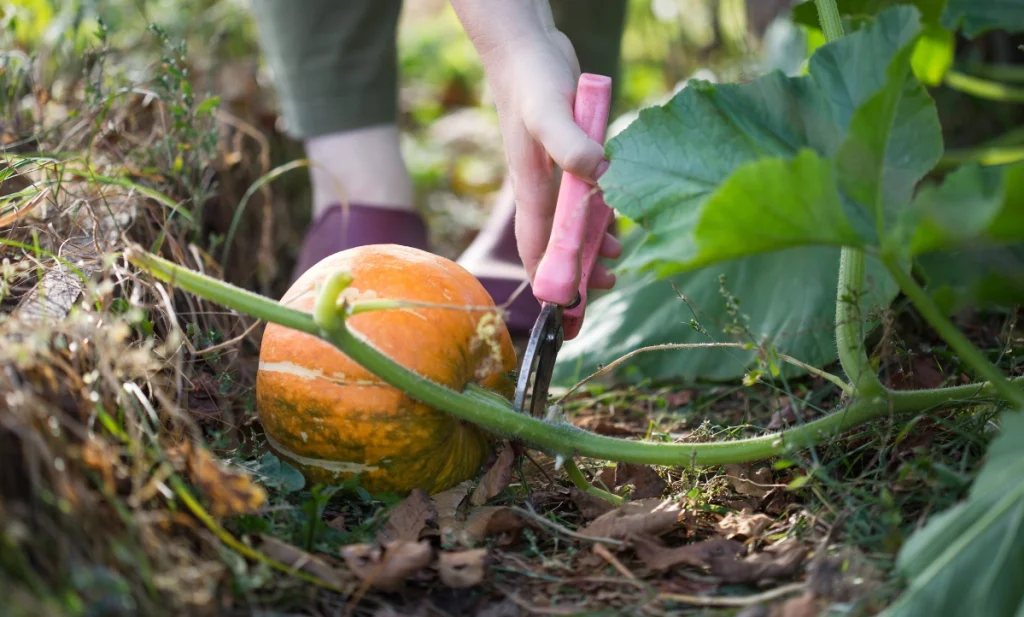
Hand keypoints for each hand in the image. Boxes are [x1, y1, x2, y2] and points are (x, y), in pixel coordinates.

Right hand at [450, 0, 621, 290]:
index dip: (551, 281)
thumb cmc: (531, 80)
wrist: (526, 47)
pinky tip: (617, 220)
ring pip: (573, 222)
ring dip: (592, 245)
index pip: (538, 247)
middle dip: (577, 271)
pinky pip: (584, 197)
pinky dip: (599, 214)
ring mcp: (555, 173)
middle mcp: (542, 187)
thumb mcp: (550, 112)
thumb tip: (599, 179)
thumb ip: (571, 146)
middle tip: (607, 287)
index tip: (568, 310)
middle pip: (557, 243)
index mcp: (532, 188)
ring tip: (616, 260)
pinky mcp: (571, 156)